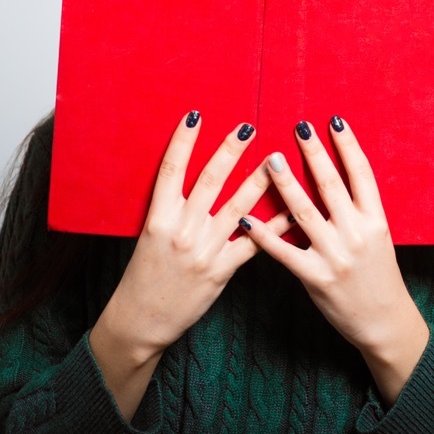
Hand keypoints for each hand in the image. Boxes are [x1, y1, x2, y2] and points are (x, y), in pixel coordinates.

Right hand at [90, 112, 290, 419]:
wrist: (141, 319)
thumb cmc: (145, 275)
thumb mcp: (151, 236)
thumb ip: (172, 210)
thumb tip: (190, 181)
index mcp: (158, 217)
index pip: (171, 170)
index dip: (183, 141)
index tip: (195, 115)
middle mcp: (181, 229)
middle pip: (208, 181)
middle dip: (229, 151)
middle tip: (248, 127)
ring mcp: (203, 249)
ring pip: (237, 207)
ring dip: (259, 181)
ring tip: (276, 160)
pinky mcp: (221, 270)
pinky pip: (253, 242)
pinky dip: (274, 227)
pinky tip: (292, 212)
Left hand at [241, 117, 429, 403]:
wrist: (385, 321)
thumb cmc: (380, 277)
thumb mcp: (379, 238)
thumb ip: (359, 212)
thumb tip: (338, 179)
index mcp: (376, 220)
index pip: (361, 174)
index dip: (347, 145)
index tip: (333, 121)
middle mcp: (357, 233)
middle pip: (331, 185)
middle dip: (313, 154)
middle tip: (298, 128)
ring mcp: (335, 255)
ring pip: (304, 211)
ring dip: (285, 183)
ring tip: (270, 159)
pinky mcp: (315, 277)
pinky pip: (284, 251)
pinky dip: (264, 234)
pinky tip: (248, 219)